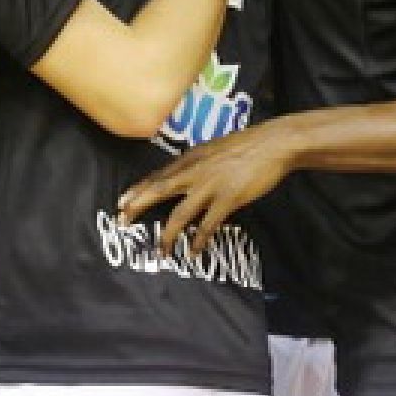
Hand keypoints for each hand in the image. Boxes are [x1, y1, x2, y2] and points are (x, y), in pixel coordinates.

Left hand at [118, 123, 293, 257]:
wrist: (274, 143)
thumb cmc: (247, 145)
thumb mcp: (214, 148)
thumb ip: (198, 163)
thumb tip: (185, 176)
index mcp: (191, 158)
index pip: (157, 176)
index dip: (137, 190)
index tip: (121, 202)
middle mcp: (195, 172)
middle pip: (158, 191)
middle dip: (137, 207)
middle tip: (122, 222)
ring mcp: (210, 186)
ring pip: (179, 214)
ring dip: (167, 235)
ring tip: (161, 252)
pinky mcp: (228, 199)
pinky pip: (207, 225)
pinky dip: (199, 240)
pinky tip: (193, 252)